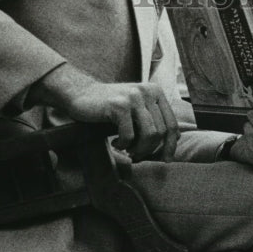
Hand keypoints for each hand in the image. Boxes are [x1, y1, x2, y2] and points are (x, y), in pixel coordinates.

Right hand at [30, 63, 177, 161]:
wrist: (80, 94)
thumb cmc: (109, 108)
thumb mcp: (136, 110)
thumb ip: (153, 121)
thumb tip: (171, 145)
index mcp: (156, 92)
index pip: (172, 124)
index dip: (171, 146)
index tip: (165, 160)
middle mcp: (148, 92)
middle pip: (161, 132)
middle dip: (150, 150)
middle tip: (137, 157)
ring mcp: (134, 97)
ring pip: (149, 135)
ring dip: (139, 150)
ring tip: (128, 152)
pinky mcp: (119, 105)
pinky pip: (129, 135)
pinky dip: (123, 145)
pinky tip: (115, 144)